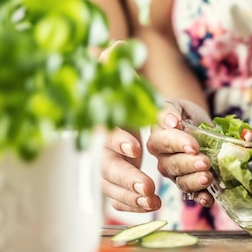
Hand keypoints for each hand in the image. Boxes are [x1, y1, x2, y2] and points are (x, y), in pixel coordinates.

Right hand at [99, 41, 160, 212]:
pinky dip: (132, 205)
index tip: (135, 147)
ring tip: (154, 201)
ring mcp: (101, 168)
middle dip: (127, 177)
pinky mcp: (109, 183)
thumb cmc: (113, 98)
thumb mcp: (116, 80)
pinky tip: (151, 208)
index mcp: (99, 124)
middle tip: (148, 186)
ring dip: (132, 196)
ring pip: (111, 187)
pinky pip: (116, 199)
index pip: (104, 133)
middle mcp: (97, 149)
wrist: (103, 117)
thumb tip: (117, 44)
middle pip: (106, 167)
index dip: (118, 140)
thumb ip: (114, 65)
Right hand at [146, 99, 214, 206]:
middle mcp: (163, 159)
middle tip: (205, 162)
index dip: (178, 144)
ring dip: (195, 182)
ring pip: (181, 181)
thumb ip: (170, 110)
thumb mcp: (177, 106)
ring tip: (208, 177)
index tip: (193, 145)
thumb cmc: (184, 114)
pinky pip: (192, 194)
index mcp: (158, 139)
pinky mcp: (188, 184)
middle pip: (172, 165)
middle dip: (189, 164)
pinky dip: (201, 197)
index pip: (164, 142)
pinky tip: (209, 198)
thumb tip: (171, 121)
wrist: (196, 125)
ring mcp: (175, 174)